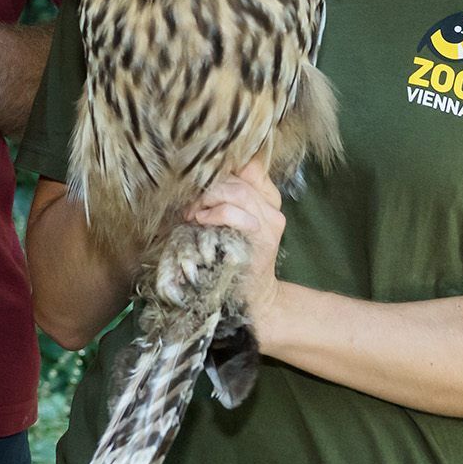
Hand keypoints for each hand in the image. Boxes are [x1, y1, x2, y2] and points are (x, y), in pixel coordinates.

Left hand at [186, 157, 285, 332]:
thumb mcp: (232, 222)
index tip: (203, 180)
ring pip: (237, 192)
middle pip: (238, 181)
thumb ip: (226, 198)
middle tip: (189, 204)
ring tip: (193, 213)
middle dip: (209, 188)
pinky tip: (201, 220)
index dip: (225, 168)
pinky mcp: (262, 238)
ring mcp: (269, 223)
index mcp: (268, 198)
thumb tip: (199, 176)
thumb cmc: (235, 256)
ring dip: (208, 199)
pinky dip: (214, 213)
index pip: (251, 167)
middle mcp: (272, 208)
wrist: (254, 296)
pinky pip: (234, 213)